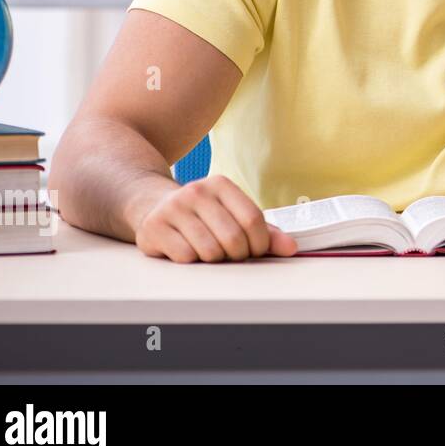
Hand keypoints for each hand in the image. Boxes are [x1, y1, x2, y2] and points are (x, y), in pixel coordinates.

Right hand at [132, 175, 297, 262]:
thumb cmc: (202, 215)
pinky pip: (186, 257)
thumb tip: (291, 248)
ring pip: (209, 251)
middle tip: (232, 254)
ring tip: (210, 251)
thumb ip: (265, 231)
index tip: (257, 251)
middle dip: (238, 255)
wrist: (153, 206)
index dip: (261, 243)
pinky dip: (192, 261)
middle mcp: (196, 191)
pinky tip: (188, 250)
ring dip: (215, 260)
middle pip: (233, 238)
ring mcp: (173, 209)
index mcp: (220, 184)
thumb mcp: (233, 215)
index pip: (253, 219)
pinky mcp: (154, 228)